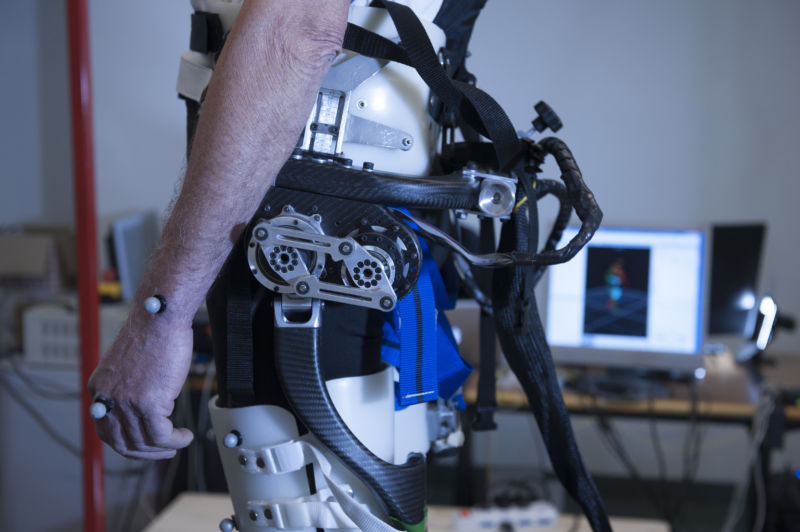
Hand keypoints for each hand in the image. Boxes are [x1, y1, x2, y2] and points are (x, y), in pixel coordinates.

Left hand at [88, 310, 193, 458]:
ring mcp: (126, 402)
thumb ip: (130, 387)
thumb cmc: (153, 331)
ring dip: (164, 447)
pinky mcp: (147, 403)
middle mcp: (108, 397)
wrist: (161, 316)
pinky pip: (161, 436)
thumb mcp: (130, 363)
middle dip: (145, 453)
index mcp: (100, 388)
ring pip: (143, 442)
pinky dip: (175, 441)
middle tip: (164, 451)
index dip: (128, 443)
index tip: (145, 445)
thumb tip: (144, 406)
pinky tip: (185, 436)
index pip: (106, 429)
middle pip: (122, 442)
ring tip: (180, 441)